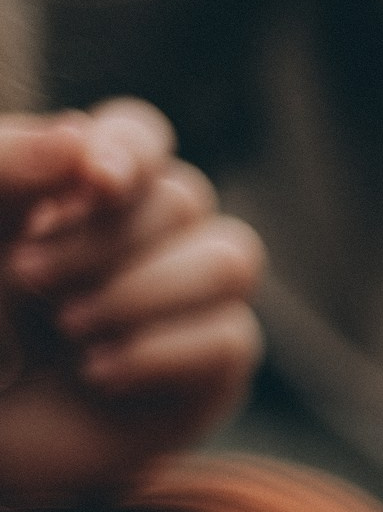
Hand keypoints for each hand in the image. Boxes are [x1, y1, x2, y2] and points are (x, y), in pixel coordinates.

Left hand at [0, 100, 265, 510]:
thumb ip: (8, 166)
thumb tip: (84, 136)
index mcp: (81, 195)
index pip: (141, 135)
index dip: (131, 149)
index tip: (95, 181)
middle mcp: (145, 243)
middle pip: (186, 198)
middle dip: (106, 240)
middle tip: (27, 278)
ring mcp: (187, 308)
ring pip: (232, 262)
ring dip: (145, 291)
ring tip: (70, 328)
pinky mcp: (211, 376)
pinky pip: (232, 339)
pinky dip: (161, 353)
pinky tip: (98, 376)